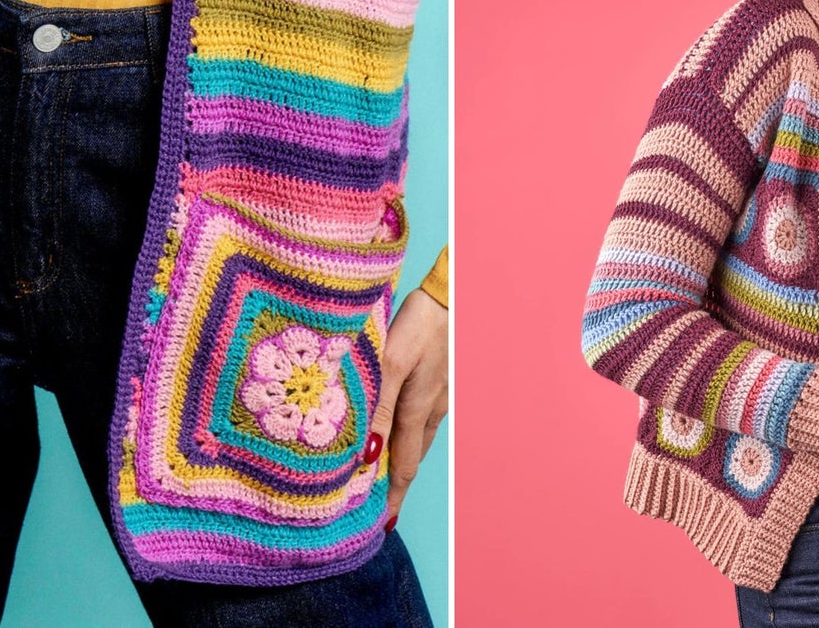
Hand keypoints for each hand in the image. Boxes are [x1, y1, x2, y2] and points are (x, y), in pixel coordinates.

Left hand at [365, 286, 447, 524]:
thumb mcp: (392, 362)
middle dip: (394, 483)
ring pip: (418, 437)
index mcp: (416, 410)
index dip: (391, 497)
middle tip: (374, 503)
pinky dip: (408, 431)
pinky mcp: (440, 379)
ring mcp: (439, 394)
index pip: (402, 467)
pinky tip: (398, 423)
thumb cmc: (420, 324)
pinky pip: (423, 417)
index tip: (381, 525)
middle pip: (411, 457)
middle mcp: (431, 409)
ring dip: (401, 457)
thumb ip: (378, 407)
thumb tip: (367, 456)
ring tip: (382, 471)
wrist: (451, 295)